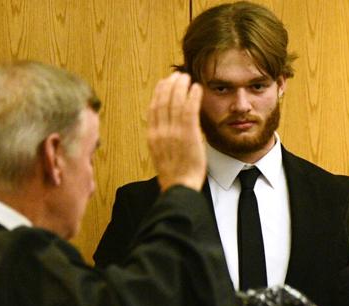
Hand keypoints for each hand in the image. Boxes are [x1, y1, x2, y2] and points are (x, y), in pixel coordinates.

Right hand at [148, 72, 205, 190]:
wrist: (179, 187)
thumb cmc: (174, 175)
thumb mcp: (162, 155)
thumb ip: (163, 140)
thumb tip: (167, 129)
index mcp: (152, 136)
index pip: (153, 108)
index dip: (159, 93)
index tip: (164, 83)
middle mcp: (161, 131)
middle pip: (163, 101)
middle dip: (170, 85)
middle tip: (176, 75)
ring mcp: (174, 132)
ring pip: (176, 102)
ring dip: (181, 87)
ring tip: (186, 77)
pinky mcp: (188, 134)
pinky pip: (190, 110)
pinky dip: (192, 97)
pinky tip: (196, 88)